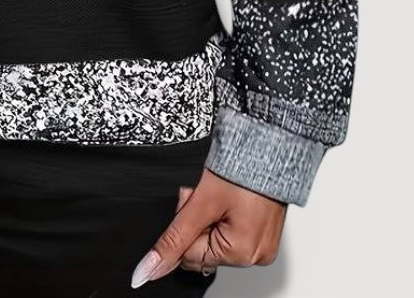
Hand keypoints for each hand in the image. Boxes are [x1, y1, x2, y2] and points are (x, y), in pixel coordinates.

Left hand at [130, 167, 286, 286]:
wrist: (265, 142)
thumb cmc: (239, 168)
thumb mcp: (199, 204)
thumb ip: (173, 239)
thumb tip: (148, 271)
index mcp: (242, 254)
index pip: (189, 255)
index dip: (184, 224)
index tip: (192, 201)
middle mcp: (256, 255)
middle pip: (203, 246)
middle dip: (196, 219)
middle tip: (204, 194)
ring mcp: (262, 243)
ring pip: (214, 236)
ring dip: (208, 214)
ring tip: (218, 191)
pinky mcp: (264, 230)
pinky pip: (231, 228)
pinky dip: (221, 212)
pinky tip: (228, 195)